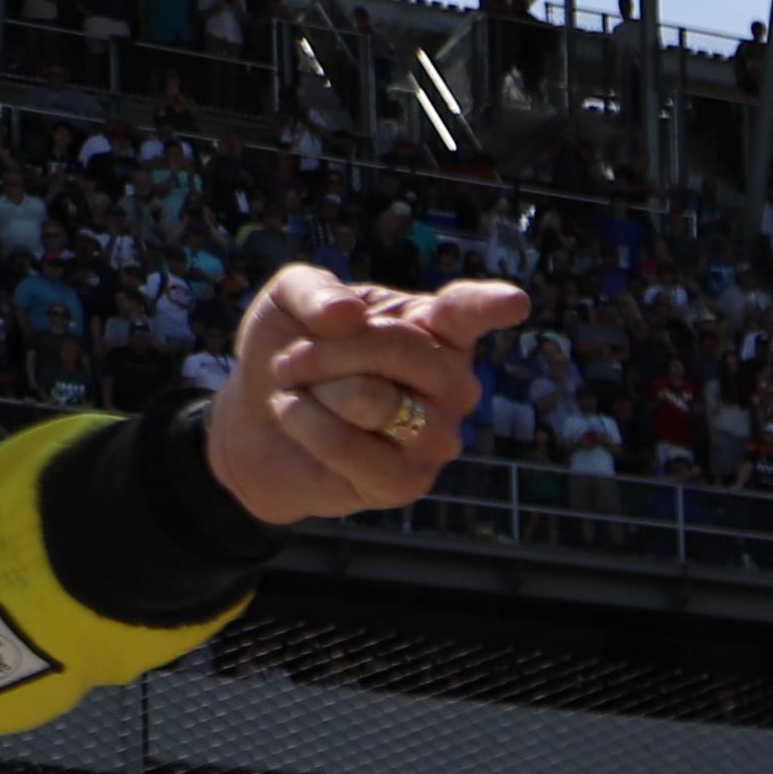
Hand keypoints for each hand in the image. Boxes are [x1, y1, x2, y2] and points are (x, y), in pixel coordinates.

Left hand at [204, 266, 530, 523]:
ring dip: (313, 390)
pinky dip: (305, 425)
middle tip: (291, 361)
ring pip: (370, 399)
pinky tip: (298, 420)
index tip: (512, 301)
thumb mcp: (289, 300)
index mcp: (435, 330)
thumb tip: (346, 315)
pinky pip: (348, 445)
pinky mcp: (409, 482)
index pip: (468, 314)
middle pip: (399, 349)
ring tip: (303, 396)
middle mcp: (454, 386)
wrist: (260, 424)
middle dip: (326, 350)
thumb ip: (313, 290)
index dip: (490, 306)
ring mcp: (439, 438)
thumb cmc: (290, 354)